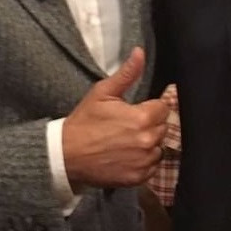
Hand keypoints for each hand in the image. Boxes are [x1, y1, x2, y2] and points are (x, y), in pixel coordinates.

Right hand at [62, 47, 167, 188]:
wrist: (66, 155)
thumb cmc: (84, 122)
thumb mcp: (102, 93)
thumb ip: (127, 73)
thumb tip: (140, 52)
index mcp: (142, 118)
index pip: (164, 108)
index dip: (150, 107)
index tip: (137, 110)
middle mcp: (147, 141)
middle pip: (163, 127)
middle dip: (150, 124)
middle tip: (128, 125)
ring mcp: (143, 162)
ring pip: (159, 147)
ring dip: (148, 144)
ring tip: (127, 141)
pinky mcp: (138, 178)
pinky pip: (152, 167)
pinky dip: (143, 162)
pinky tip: (126, 155)